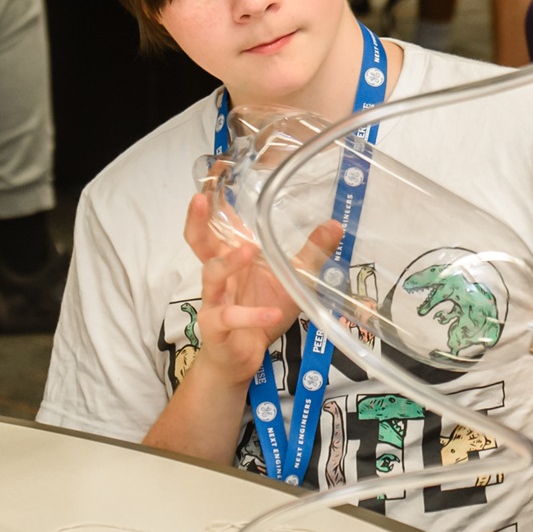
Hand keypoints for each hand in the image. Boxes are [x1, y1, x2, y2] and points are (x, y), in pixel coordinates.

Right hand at [177, 183, 342, 394]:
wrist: (241, 357)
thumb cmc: (259, 310)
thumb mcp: (290, 280)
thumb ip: (309, 253)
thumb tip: (335, 225)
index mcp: (231, 257)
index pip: (216, 224)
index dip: (210, 202)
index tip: (214, 174)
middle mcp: (218, 274)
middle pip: (198, 242)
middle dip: (197, 220)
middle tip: (200, 199)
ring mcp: (214, 299)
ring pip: (211, 275)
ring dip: (230, 262)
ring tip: (250, 251)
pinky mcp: (216, 326)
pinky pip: (230, 317)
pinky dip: (252, 315)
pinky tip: (271, 314)